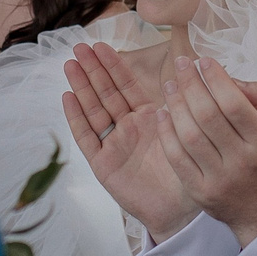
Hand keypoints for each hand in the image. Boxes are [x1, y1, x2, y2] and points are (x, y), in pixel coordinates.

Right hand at [63, 42, 197, 235]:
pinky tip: (68, 97)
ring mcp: (113, 145)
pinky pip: (87, 138)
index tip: (100, 45)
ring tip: (69, 65)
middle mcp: (127, 128)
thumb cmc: (188, 170)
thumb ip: (181, 104)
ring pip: (93, 111)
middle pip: (105, 94)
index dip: (113, 66)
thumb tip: (186, 68)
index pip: (126, 86)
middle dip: (92, 70)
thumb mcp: (186, 131)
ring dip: (81, 87)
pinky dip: (76, 118)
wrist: (180, 210)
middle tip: (78, 47)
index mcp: (147, 117)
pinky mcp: (103, 165)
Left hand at [153, 56, 256, 240]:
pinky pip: (177, 158)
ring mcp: (219, 177)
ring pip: (189, 135)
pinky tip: (162, 114)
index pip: (235, 103)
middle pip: (208, 116)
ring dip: (175, 105)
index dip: (216, 79)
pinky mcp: (200, 191)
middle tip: (181, 65)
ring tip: (169, 85)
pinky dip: (166, 133)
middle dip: (191, 85)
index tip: (203, 61)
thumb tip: (230, 78)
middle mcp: (242, 159)